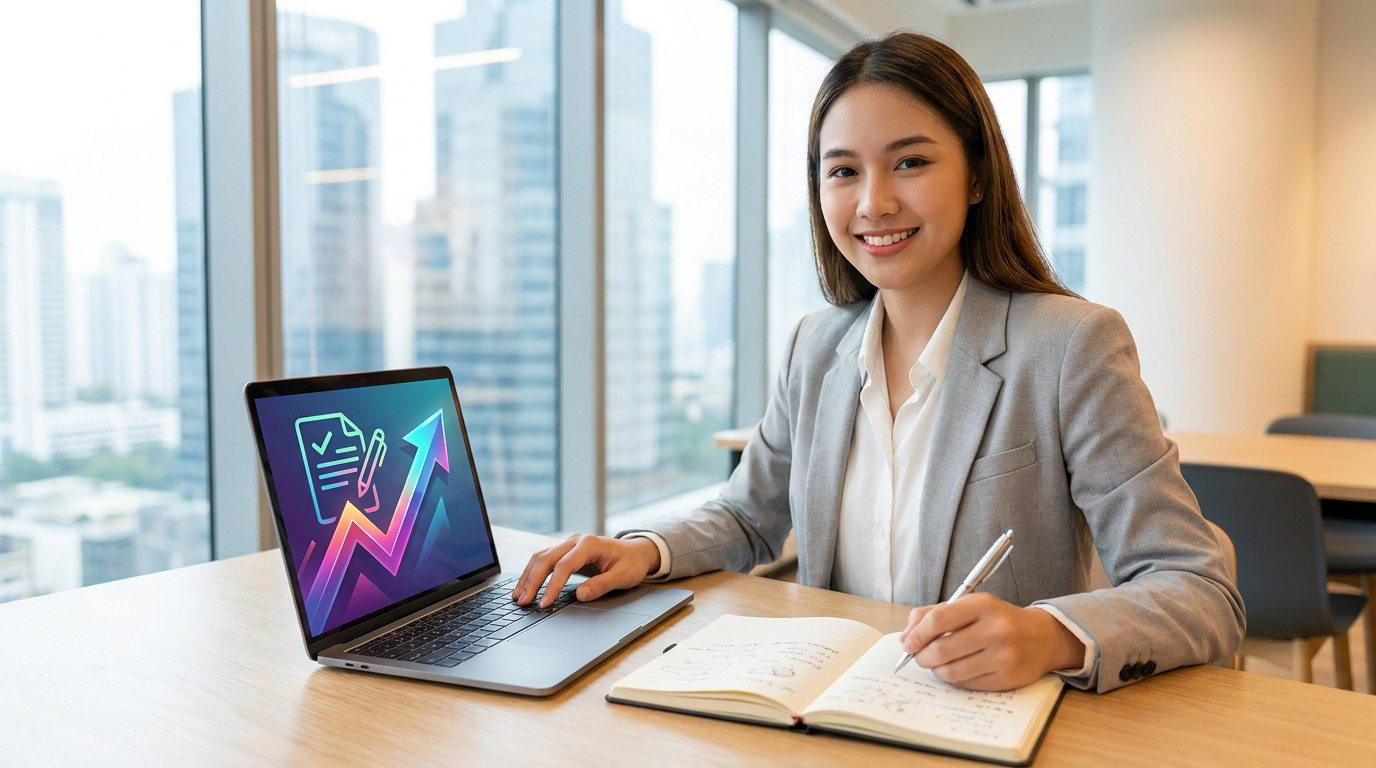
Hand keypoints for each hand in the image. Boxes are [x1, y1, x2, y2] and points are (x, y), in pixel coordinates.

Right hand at [511, 533, 660, 607]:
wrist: (635, 552)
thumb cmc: (631, 564)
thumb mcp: (623, 577)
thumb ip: (602, 585)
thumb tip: (580, 595)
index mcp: (590, 544)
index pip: (564, 565)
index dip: (552, 585)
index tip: (545, 603)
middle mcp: (575, 541)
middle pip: (546, 558)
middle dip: (532, 581)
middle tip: (523, 602)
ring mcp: (569, 544)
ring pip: (541, 557)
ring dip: (528, 577)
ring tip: (518, 597)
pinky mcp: (565, 551)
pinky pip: (544, 560)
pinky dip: (533, 573)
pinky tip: (525, 586)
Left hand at [897, 593, 1084, 690]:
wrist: (1042, 637)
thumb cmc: (998, 619)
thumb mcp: (969, 606)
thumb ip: (933, 614)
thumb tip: (906, 637)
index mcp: (983, 605)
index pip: (937, 621)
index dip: (916, 635)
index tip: (908, 643)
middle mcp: (995, 629)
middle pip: (941, 650)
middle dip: (922, 656)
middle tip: (920, 656)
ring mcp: (1003, 656)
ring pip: (951, 671)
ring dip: (936, 670)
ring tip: (938, 663)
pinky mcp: (1007, 678)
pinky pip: (967, 684)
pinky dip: (954, 679)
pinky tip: (958, 669)